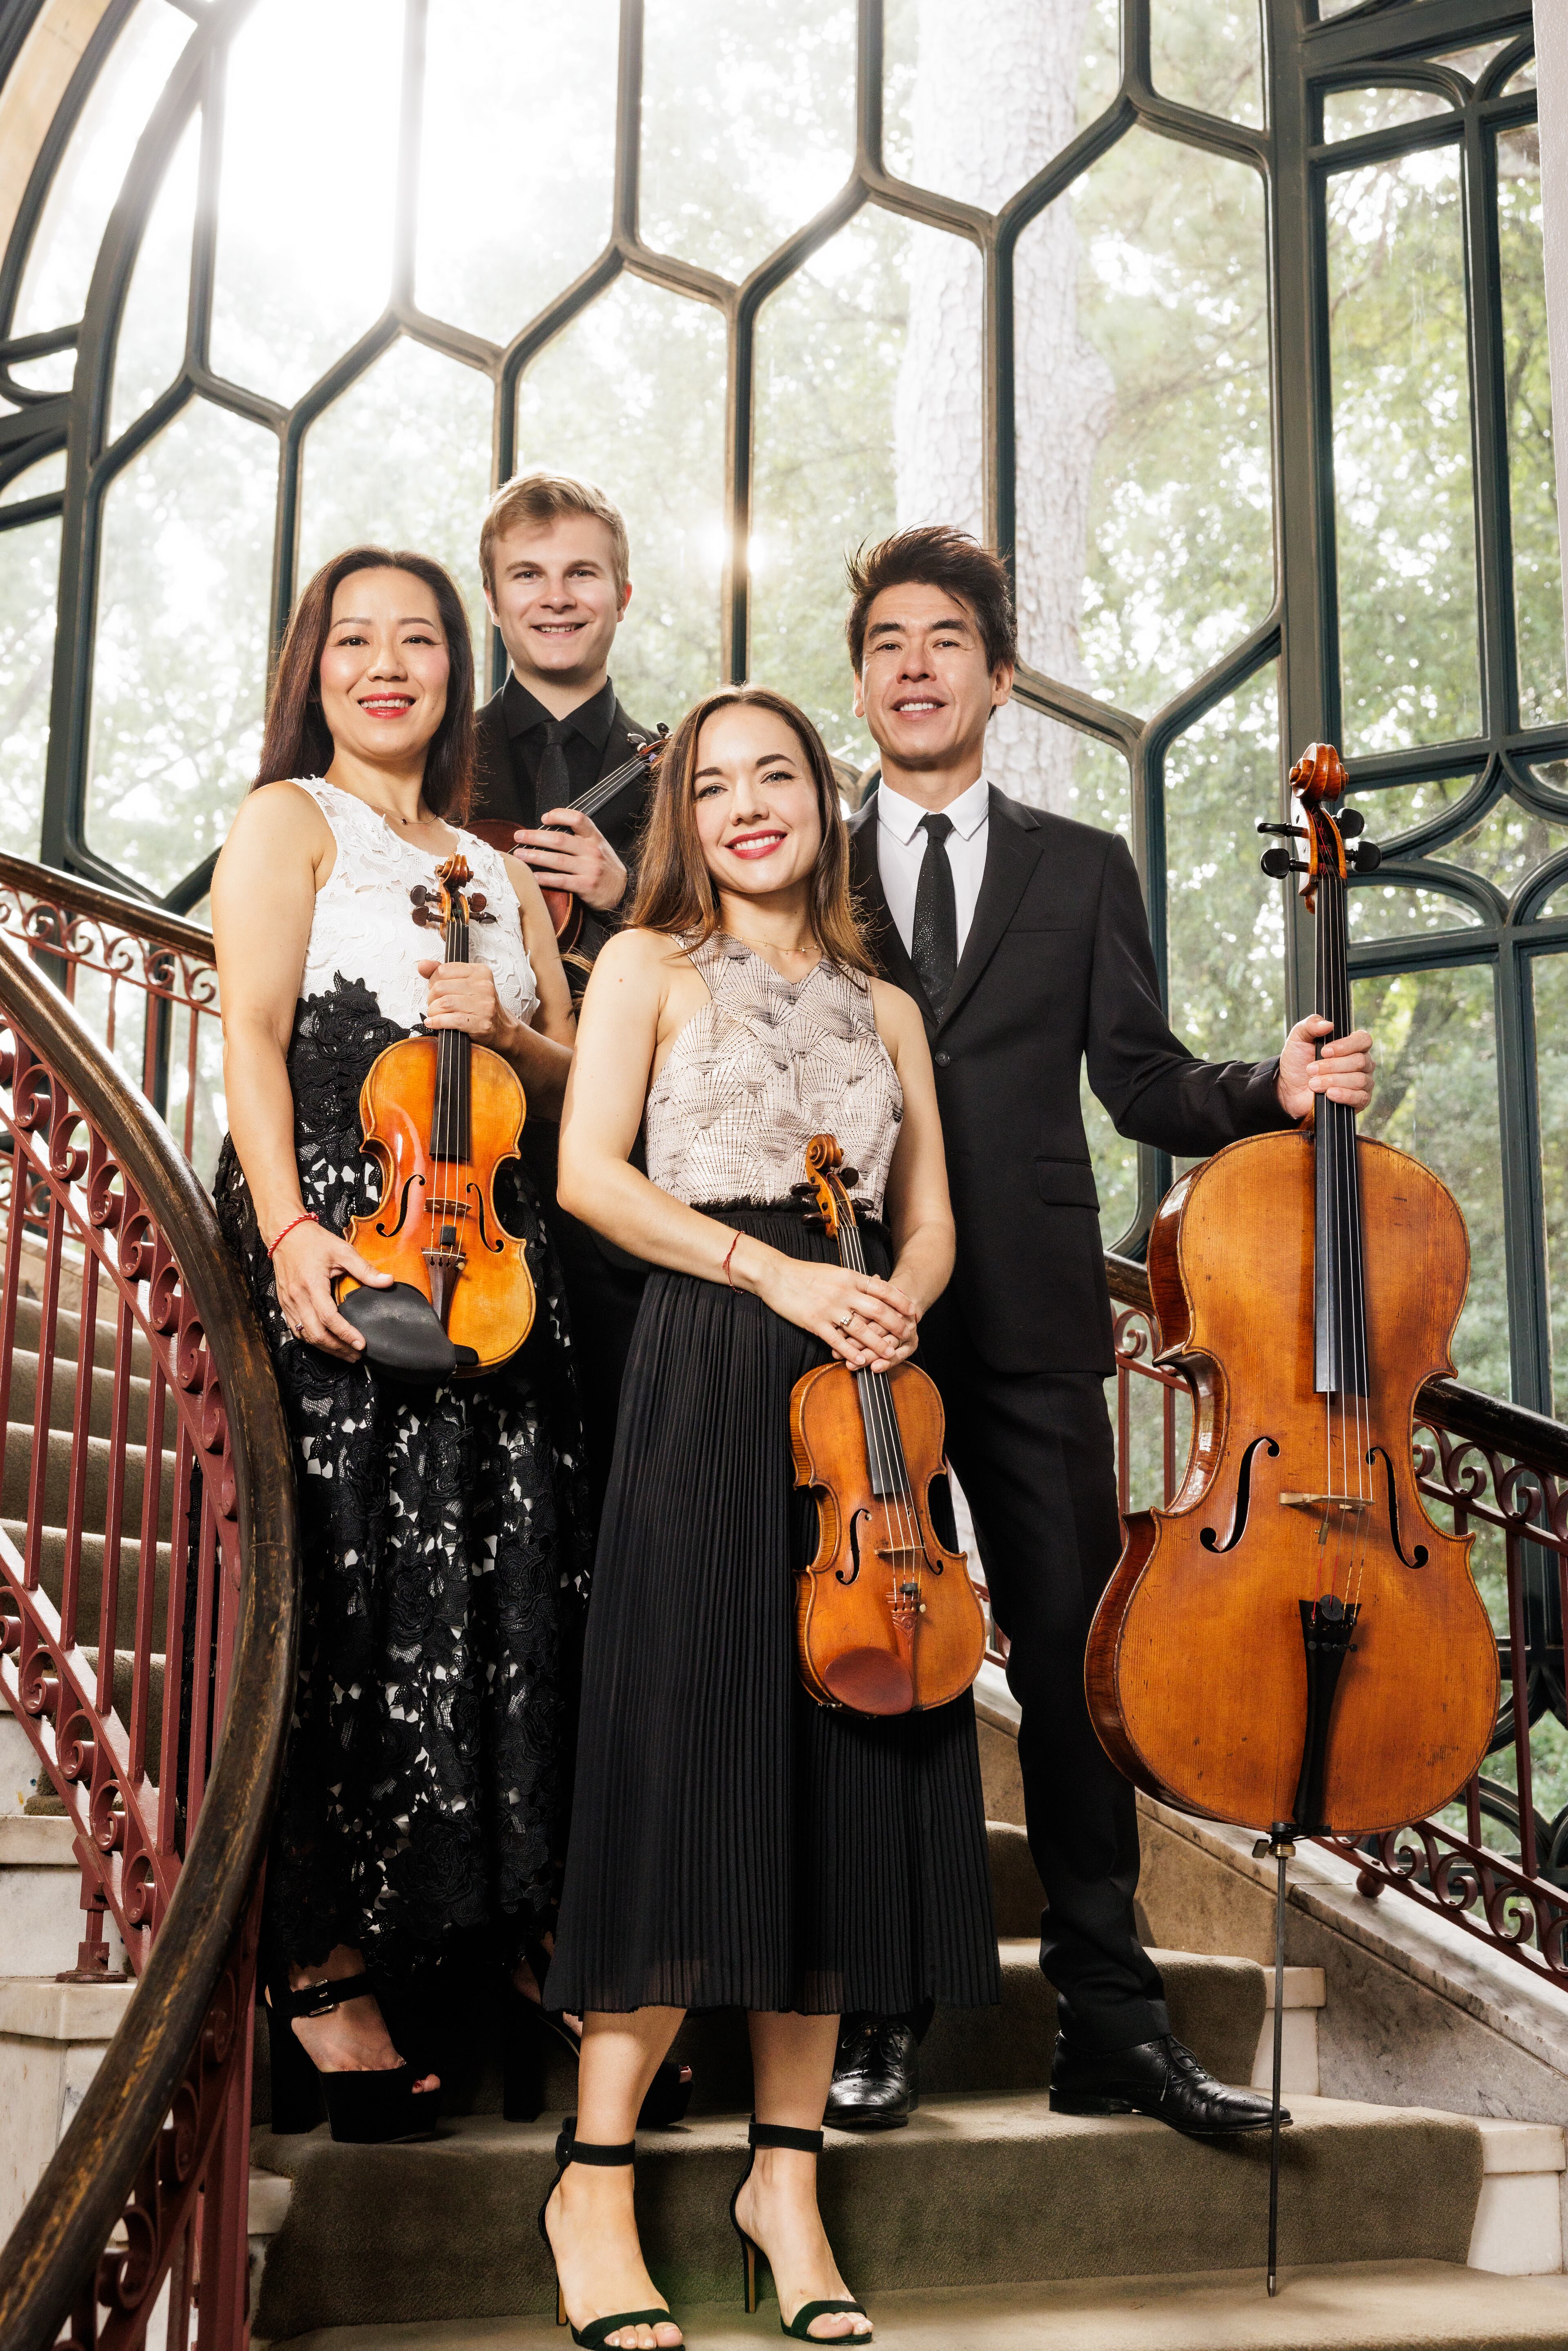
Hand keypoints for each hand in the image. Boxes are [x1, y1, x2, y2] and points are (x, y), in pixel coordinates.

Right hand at [270, 1219, 391, 1361]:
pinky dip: (311, 1339)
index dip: (346, 1334)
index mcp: (312, 1284)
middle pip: (316, 1333)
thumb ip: (365, 1269)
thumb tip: (388, 1281)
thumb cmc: (314, 1241)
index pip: (329, 1318)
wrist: (285, 1234)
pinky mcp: (284, 1303)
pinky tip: (324, 1343)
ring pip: (305, 1335)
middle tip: (356, 1355)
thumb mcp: (343, 1251)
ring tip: (344, 1353)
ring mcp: (288, 1302)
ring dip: (325, 1348)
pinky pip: (296, 1329)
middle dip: (337, 1348)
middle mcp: (297, 1297)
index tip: (361, 1344)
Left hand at [418, 957, 519, 1052]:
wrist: (500, 1028)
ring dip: (433, 1011)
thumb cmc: (478, 1005)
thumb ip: (440, 972)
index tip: (436, 990)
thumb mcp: (462, 983)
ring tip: (435, 1014)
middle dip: (431, 998)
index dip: (433, 981)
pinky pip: (451, 1020)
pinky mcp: (481, 1022)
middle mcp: (484, 986)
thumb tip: (422, 964)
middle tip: (435, 1004)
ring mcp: (484, 1004)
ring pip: (444, 1003)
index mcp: (479, 971)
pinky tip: (434, 1023)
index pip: (443, 970)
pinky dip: (437, 1022)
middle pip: (440, 987)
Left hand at [513, 808, 627, 912]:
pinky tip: (533, 877)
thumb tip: (548, 831)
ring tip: (520, 855)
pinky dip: (545, 878)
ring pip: (557, 860)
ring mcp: (590, 869)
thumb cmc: (604, 867)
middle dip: (535, 837)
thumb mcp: (598, 846)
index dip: (559, 815)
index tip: (544, 818)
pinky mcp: (586, 886)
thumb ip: (579, 837)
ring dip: (535, 856)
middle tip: (519, 837)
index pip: (577, 819)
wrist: (623, 891)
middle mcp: (592, 851)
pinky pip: (561, 880)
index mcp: (594, 838)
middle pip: (559, 839)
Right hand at [755, 1257, 920, 1372]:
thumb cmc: (804, 1273)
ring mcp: (829, 1308)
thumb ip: (853, 1281)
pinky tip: (861, 1360)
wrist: (775, 1274)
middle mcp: (843, 1292)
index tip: (912, 1311)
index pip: (882, 1289)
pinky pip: (837, 1340)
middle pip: (877, 1310)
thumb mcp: (834, 1272)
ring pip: (861, 1328)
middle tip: (907, 1335)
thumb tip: (873, 1286)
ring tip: (889, 1353)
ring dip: (877, 1343)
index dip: (900, 1301)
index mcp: (849, 1277)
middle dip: (895, 1324)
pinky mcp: (815, 1321)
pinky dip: (851, 1351)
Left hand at [1277, 1014, 1374, 1121]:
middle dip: (1332, 1066)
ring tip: (1313, 1083)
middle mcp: (1362, 1062)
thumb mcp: (1299, 1038)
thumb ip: (1311, 1025)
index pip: (1363, 1040)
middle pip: (1359, 1061)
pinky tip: (1329, 1094)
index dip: (1346, 1045)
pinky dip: (1344, 1095)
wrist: (1290, 1088)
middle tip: (1311, 1069)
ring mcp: (1363, 1081)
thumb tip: (1328, 1024)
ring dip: (1333, 1081)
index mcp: (1352, 1045)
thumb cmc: (1298, 1062)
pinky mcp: (1359, 1100)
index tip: (1324, 1051)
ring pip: (1359, 1080)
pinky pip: (1361, 1098)